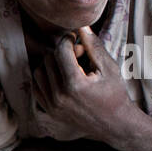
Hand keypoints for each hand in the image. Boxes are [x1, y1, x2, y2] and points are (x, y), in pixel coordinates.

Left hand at [30, 25, 137, 142]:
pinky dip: (45, 77)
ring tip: (69, 66)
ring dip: (51, 63)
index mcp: (75, 84)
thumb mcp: (109, 67)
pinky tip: (61, 76)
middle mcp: (59, 96)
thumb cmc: (115, 94)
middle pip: (48, 59)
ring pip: (39, 71)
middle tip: (78, 54)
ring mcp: (52, 105)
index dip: (68, 39)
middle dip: (62, 52)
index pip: (61, 50)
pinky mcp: (48, 110)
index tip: (76, 38)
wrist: (114, 124)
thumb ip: (94, 46)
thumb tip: (81, 26)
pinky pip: (37, 86)